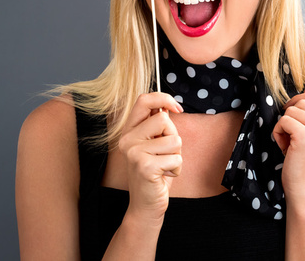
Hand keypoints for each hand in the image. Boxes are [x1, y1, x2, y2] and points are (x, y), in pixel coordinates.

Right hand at [117, 93, 183, 221]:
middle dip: (173, 136)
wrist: (146, 205)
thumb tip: (169, 107)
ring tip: (164, 166)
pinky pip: (176, 157)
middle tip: (164, 154)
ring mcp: (134, 152)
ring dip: (176, 155)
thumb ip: (158, 127)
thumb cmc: (156, 173)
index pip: (143, 100)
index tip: (177, 109)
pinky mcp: (144, 166)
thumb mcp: (155, 145)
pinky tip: (164, 176)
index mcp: (129, 131)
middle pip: (164, 119)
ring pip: (174, 139)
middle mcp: (127, 139)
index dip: (163, 98)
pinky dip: (176, 168)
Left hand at [272, 84, 304, 210]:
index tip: (296, 117)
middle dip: (292, 117)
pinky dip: (278, 134)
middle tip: (294, 138)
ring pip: (291, 111)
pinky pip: (283, 121)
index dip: (302, 101)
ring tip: (291, 145)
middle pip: (303, 102)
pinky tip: (285, 148)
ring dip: (284, 127)